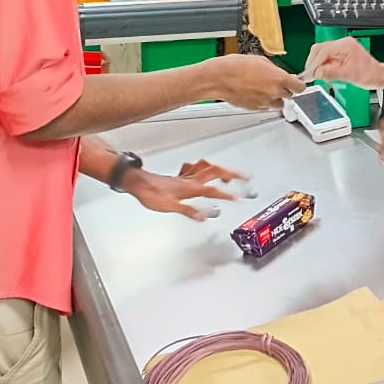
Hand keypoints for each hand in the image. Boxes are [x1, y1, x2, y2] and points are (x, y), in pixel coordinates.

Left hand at [122, 162, 238, 221]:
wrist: (138, 183)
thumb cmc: (151, 194)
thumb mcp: (170, 206)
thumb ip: (188, 211)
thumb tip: (204, 216)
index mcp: (190, 188)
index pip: (213, 191)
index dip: (227, 195)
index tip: (240, 197)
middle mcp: (190, 180)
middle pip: (216, 172)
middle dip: (232, 174)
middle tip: (245, 177)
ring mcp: (185, 177)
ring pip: (207, 168)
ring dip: (220, 169)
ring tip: (230, 173)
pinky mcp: (180, 177)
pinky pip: (196, 169)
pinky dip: (204, 169)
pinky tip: (204, 171)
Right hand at [214, 55, 303, 109]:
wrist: (219, 79)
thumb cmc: (236, 66)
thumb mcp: (260, 60)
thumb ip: (274, 69)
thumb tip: (279, 73)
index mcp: (279, 79)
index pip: (300, 87)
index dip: (298, 84)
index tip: (296, 82)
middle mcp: (275, 92)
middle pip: (290, 96)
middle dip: (285, 89)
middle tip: (276, 82)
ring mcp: (265, 102)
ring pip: (278, 103)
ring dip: (276, 97)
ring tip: (264, 87)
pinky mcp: (256, 108)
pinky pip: (266, 106)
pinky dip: (264, 100)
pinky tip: (255, 91)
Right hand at [303, 37, 383, 87]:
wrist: (378, 76)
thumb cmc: (370, 75)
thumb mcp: (349, 76)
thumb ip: (331, 73)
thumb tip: (317, 72)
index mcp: (345, 45)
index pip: (323, 51)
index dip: (314, 63)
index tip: (310, 73)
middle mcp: (343, 43)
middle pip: (319, 49)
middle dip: (313, 63)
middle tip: (311, 75)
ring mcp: (341, 47)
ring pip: (321, 52)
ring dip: (317, 64)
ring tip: (318, 75)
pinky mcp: (340, 53)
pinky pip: (326, 57)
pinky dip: (322, 65)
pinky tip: (324, 73)